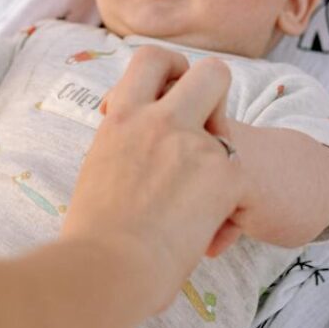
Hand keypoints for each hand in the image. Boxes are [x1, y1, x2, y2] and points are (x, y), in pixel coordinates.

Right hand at [62, 46, 243, 313]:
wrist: (107, 268)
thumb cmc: (90, 238)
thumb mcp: (96, 173)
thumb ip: (120, 152)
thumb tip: (127, 162)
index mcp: (122, 119)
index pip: (149, 59)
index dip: (168, 69)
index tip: (166, 95)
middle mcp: (159, 119)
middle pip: (209, 71)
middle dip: (212, 89)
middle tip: (204, 123)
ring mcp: (194, 141)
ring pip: (229, 109)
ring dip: (224, 134)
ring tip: (208, 177)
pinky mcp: (225, 172)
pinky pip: (239, 165)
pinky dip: (230, 194)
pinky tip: (212, 226)